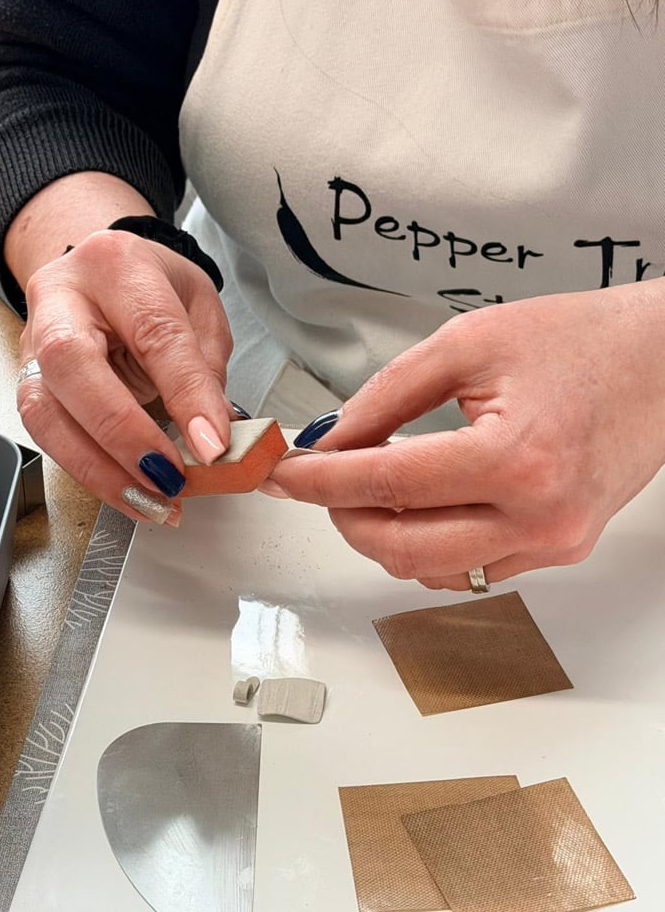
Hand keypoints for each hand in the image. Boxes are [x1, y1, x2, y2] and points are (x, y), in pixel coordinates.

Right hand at [16, 227, 233, 521]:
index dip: (184, 392)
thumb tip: (213, 435)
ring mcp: (33, 341)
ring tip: (151, 500)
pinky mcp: (27, 382)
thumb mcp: (199, 308)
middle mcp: (62, 297)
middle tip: (168, 476)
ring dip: (100, 468)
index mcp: (118, 265)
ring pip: (45, 410)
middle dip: (123, 432)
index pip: (153, 331)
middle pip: (72, 364)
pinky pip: (46, 435)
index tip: (211, 444)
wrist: (101, 274)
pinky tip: (127, 493)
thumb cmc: (152, 288)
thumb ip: (206, 368)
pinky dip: (90, 472)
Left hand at [269, 283, 664, 587]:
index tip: (284, 475)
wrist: (663, 362)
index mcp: (515, 458)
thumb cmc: (580, 341)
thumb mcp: (469, 344)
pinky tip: (415, 508)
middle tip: (320, 480)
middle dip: (343, 516)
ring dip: (382, 536)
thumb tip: (333, 439)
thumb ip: (388, 396)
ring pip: (431, 571)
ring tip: (366, 487)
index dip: (320, 481)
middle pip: (401, 548)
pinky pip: (472, 570)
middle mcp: (538, 517)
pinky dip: (428, 546)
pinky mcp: (559, 549)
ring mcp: (553, 542)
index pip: (385, 484)